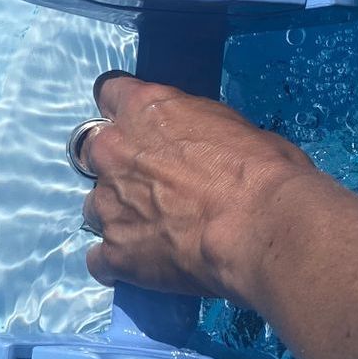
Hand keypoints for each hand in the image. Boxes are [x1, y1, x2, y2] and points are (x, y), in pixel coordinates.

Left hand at [79, 71, 323, 304]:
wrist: (261, 227)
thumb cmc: (262, 171)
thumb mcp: (231, 126)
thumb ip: (192, 132)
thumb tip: (194, 147)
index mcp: (143, 110)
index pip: (109, 93)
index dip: (124, 113)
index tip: (136, 127)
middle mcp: (114, 152)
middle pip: (95, 153)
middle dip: (116, 166)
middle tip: (150, 185)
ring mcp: (108, 204)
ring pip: (95, 207)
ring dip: (119, 215)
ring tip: (155, 231)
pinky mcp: (114, 252)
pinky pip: (99, 260)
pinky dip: (117, 262)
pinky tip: (142, 265)